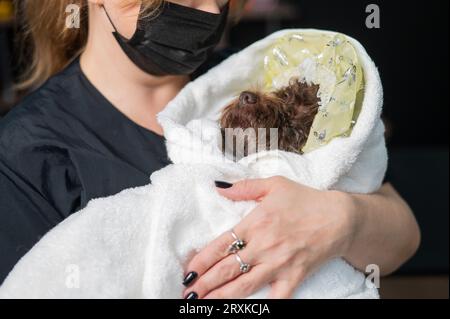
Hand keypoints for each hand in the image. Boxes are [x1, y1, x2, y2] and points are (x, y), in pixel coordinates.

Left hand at [182, 176, 357, 298]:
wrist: (340, 217)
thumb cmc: (306, 199)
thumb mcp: (274, 185)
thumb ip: (244, 187)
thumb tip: (218, 187)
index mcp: (255, 223)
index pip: (220, 245)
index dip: (201, 260)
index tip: (187, 272)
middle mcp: (264, 246)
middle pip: (227, 269)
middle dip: (204, 284)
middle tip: (187, 294)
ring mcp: (279, 264)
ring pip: (244, 286)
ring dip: (221, 298)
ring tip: (203, 306)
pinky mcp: (295, 276)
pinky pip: (277, 297)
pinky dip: (265, 307)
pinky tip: (247, 312)